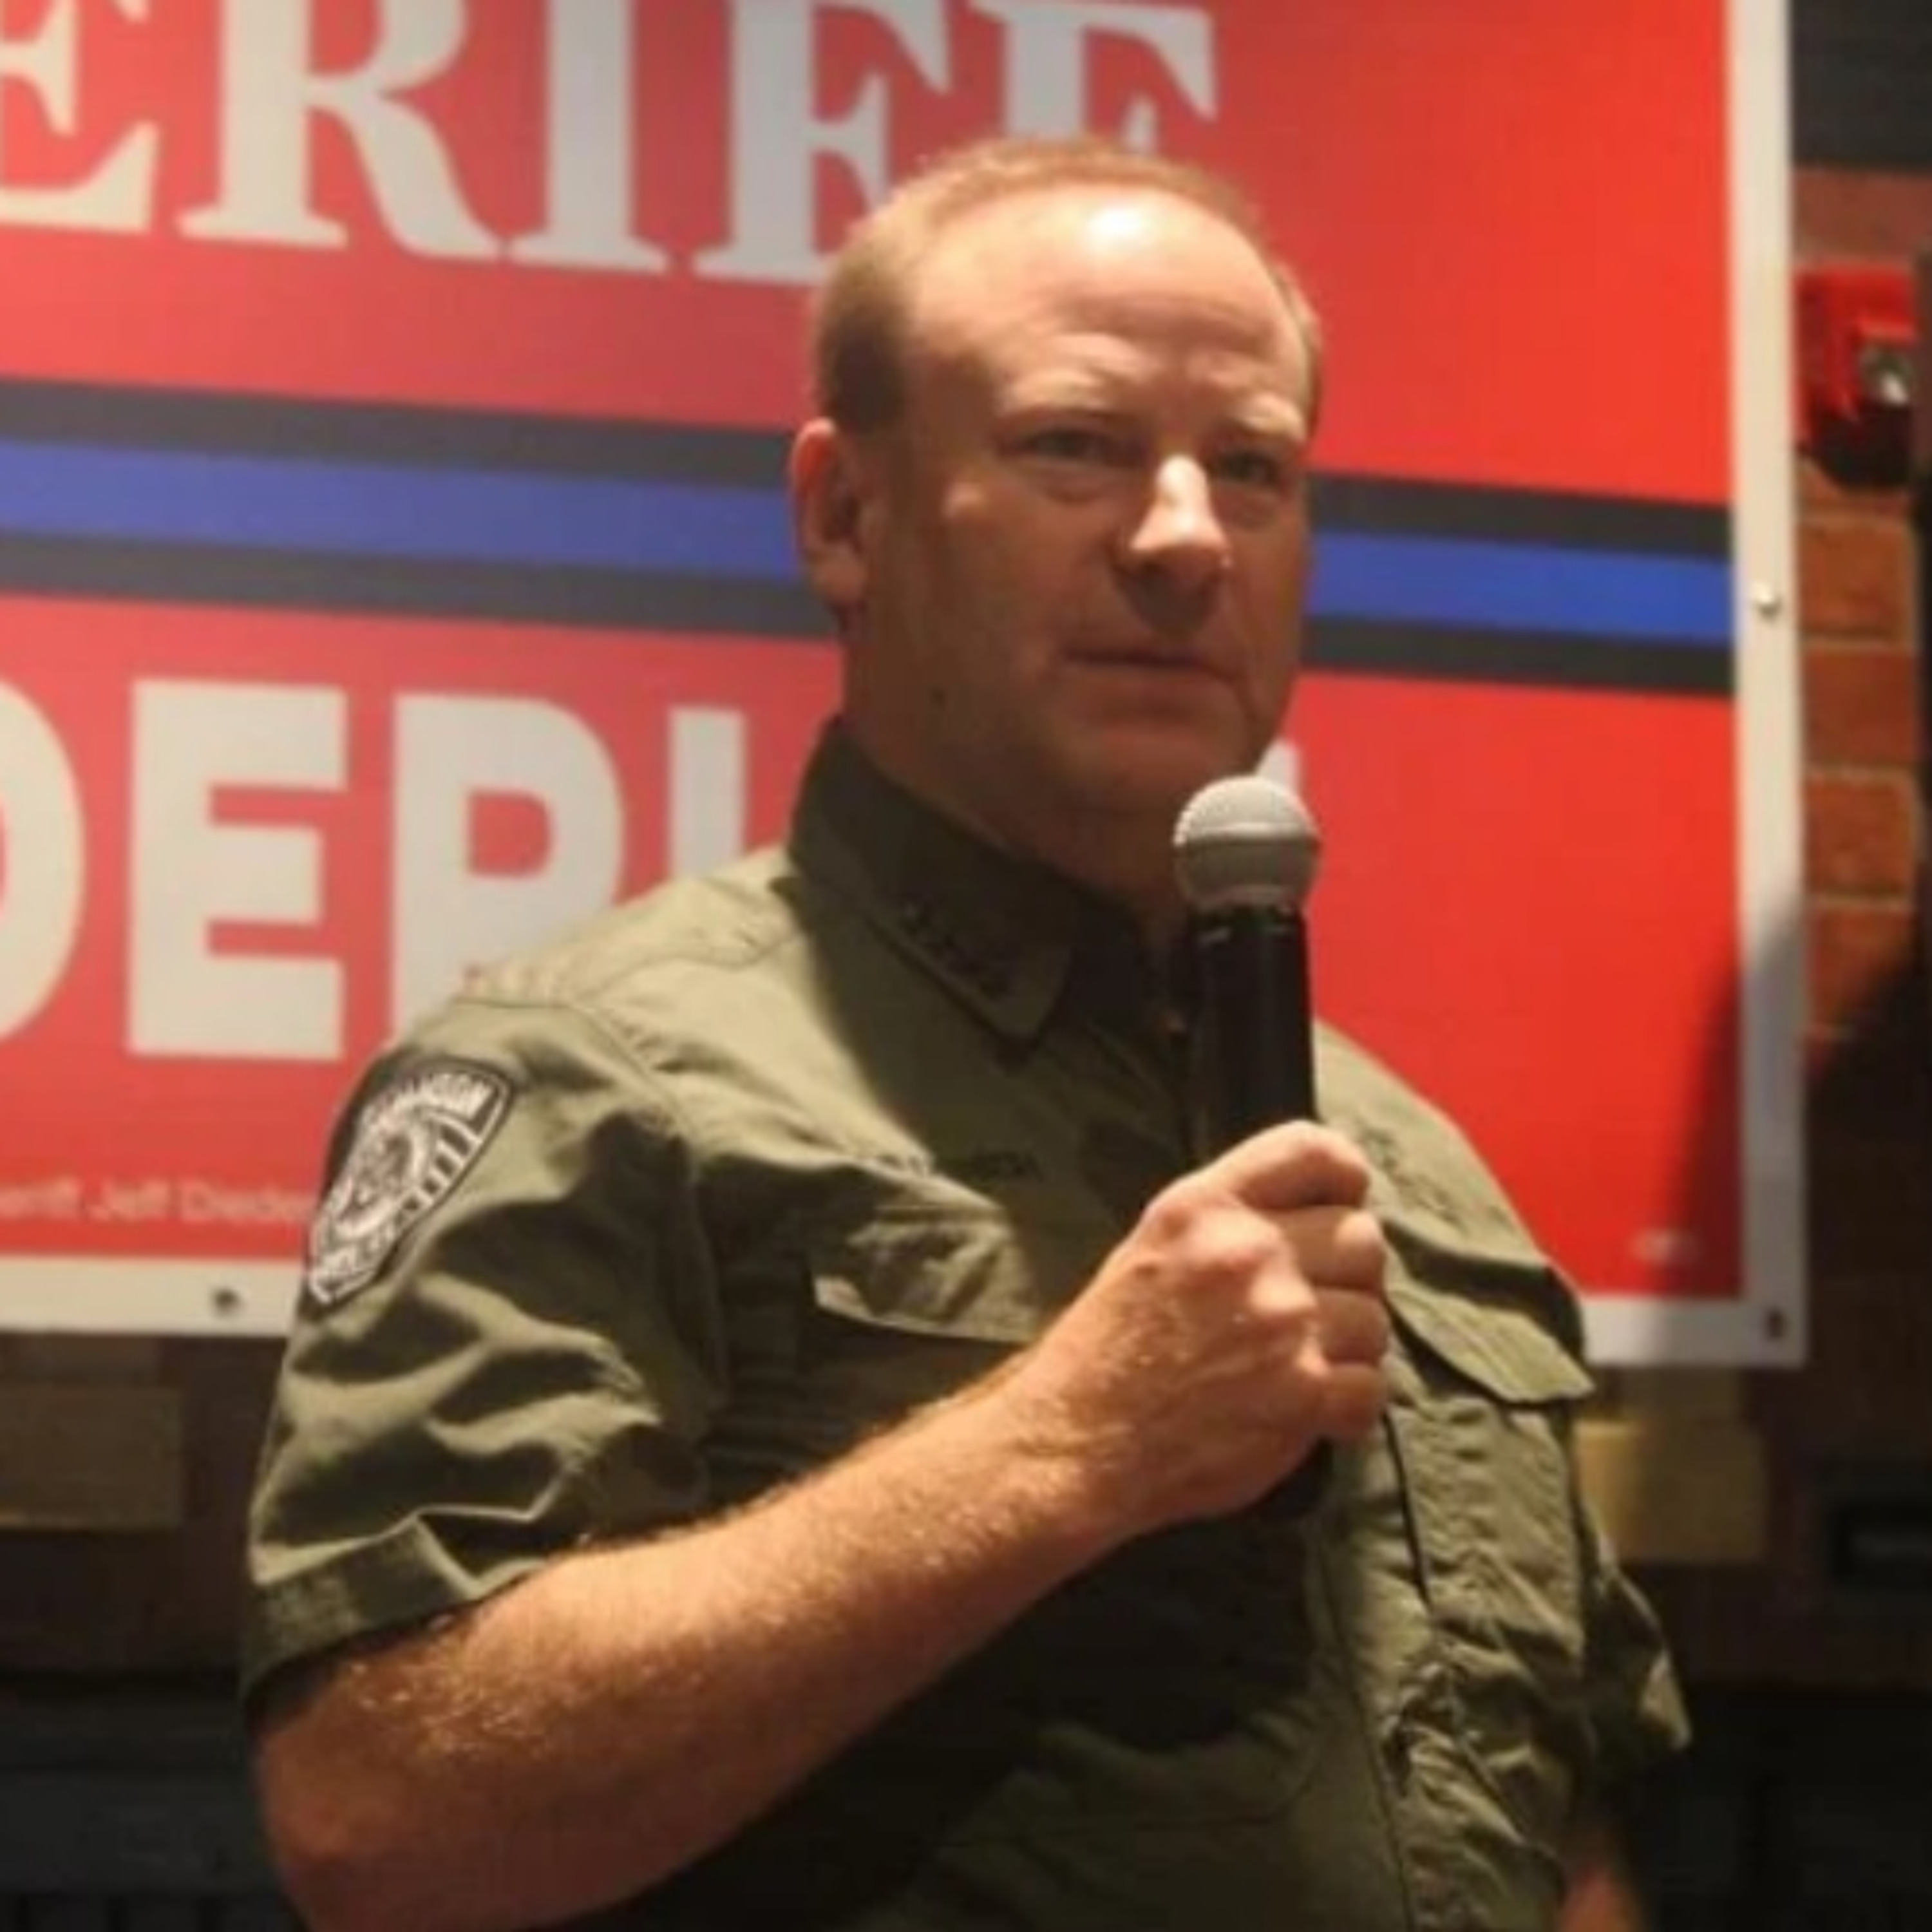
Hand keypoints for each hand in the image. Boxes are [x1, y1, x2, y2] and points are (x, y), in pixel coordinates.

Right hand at [1003, 1120, 1389, 1534]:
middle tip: (1315, 1310)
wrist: (1074, 1441)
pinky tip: (1311, 1413)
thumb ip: (1227, 1221)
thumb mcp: (1152, 1247)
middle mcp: (1247, 1251)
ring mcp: (1281, 1320)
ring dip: (1349, 1349)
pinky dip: (1349, 1408)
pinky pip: (1372, 1387)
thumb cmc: (1107, 1348)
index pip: (1314, 1150)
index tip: (1341, 1207)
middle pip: (1363, 1239)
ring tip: (1301, 1368)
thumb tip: (1312, 1217)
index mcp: (1204, 1207)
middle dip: (1349, 1278)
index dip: (1345, 1178)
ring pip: (1374, 1318)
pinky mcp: (1301, 1391)